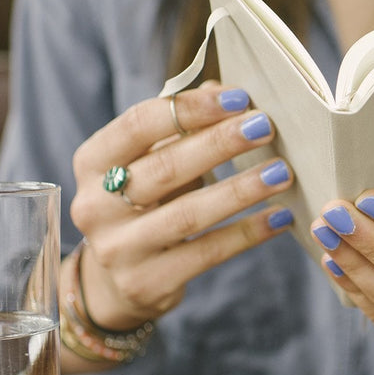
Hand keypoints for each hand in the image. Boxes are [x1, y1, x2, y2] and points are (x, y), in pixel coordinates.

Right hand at [68, 81, 293, 330]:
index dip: (191, 109)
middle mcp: (95, 205)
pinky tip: (278, 217)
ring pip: (187, 214)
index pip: (138, 124)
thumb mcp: (150, 162)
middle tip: (264, 127)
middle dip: (220, 144)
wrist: (116, 281)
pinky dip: (247, 234)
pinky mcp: (145, 283)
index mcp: (92, 162)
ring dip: (240, 190)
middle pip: (165, 167)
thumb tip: (224, 92)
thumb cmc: (143, 204)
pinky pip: (206, 254)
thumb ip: (182, 127)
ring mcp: (118, 249)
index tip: (239, 98)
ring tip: (281, 173)